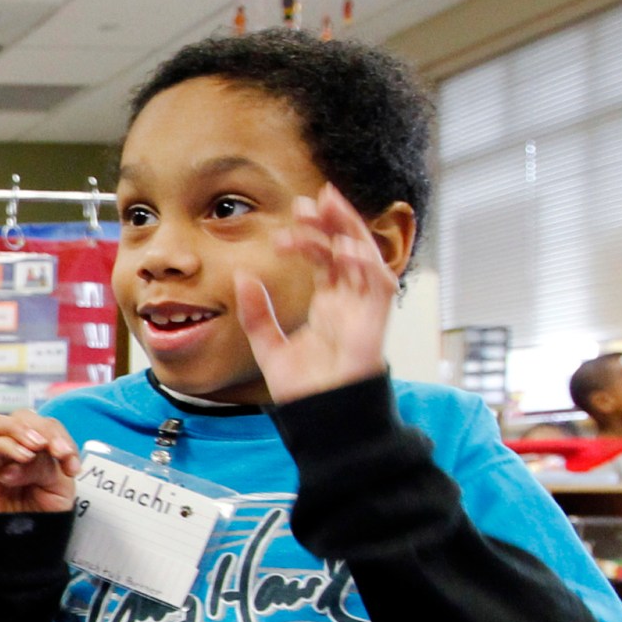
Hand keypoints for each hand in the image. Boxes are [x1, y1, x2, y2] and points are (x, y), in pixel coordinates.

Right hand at [0, 411, 80, 513]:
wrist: (23, 547)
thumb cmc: (40, 516)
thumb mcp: (57, 488)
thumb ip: (48, 464)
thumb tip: (31, 450)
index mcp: (34, 449)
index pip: (44, 426)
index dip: (60, 437)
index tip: (72, 465)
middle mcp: (11, 448)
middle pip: (21, 416)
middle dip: (43, 429)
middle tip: (56, 451)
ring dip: (20, 429)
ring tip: (36, 447)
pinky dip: (6, 446)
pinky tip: (23, 457)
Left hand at [236, 184, 393, 402]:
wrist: (320, 422)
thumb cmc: (302, 392)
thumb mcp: (268, 346)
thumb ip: (257, 313)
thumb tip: (242, 277)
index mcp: (329, 306)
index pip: (327, 259)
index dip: (314, 234)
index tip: (291, 217)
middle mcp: (349, 304)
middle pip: (349, 250)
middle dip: (335, 221)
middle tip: (312, 198)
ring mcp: (364, 313)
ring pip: (366, 259)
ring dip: (350, 230)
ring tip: (329, 206)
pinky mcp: (374, 326)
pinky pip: (379, 287)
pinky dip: (366, 264)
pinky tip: (345, 246)